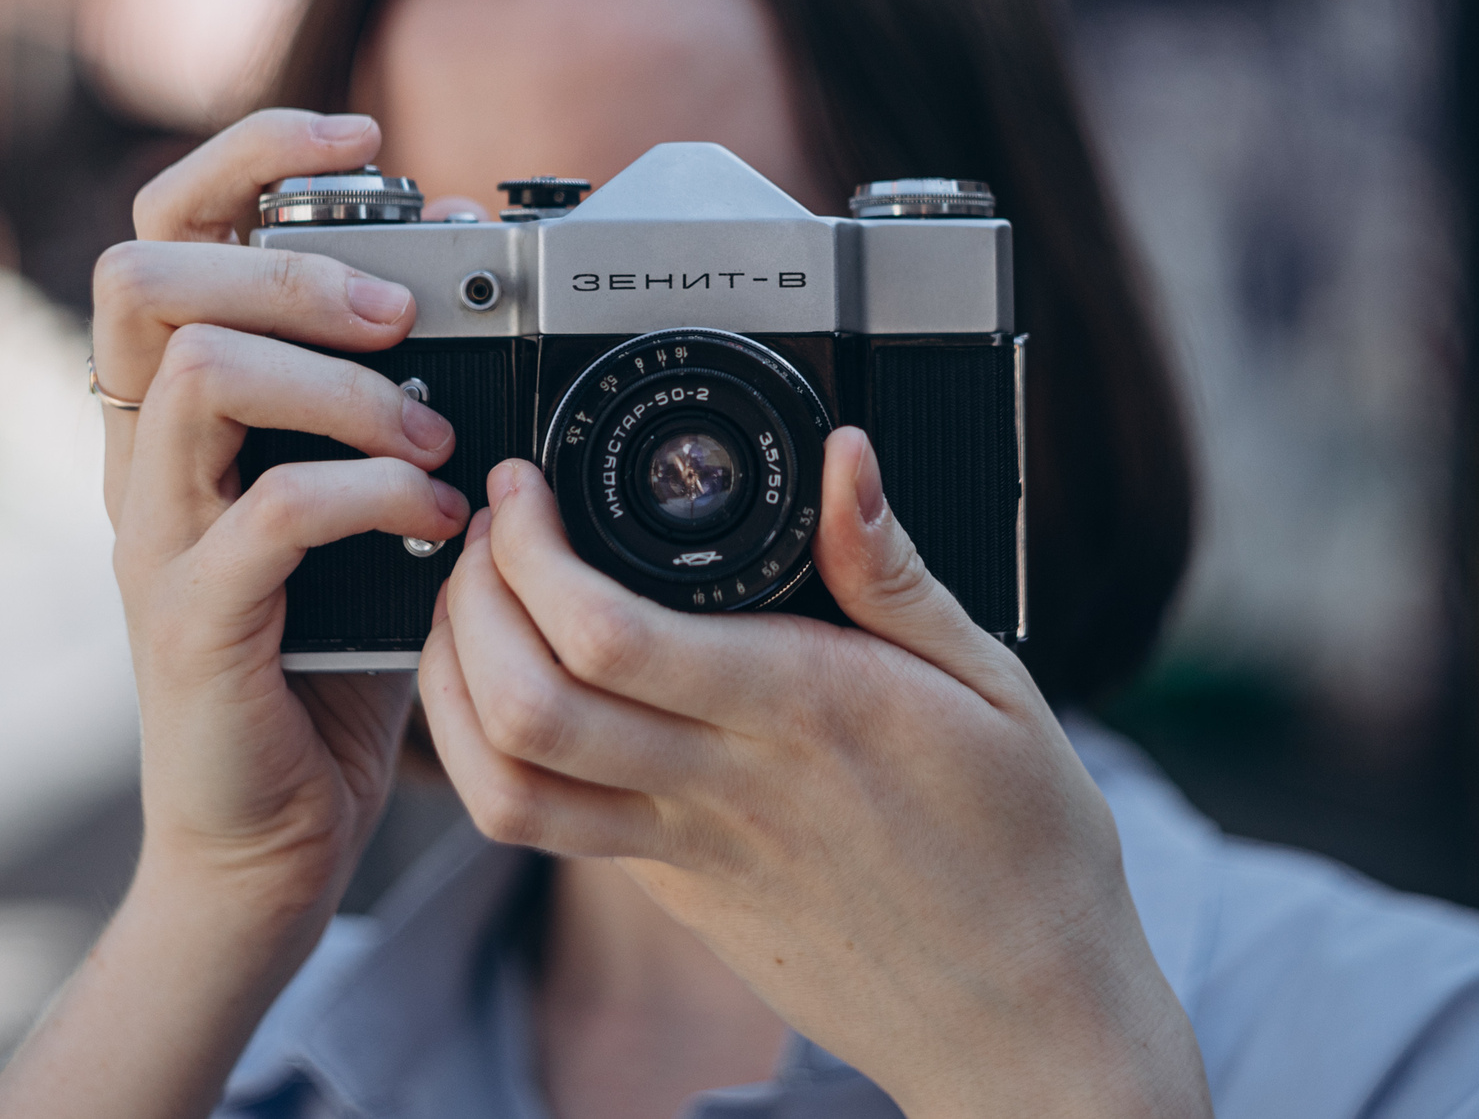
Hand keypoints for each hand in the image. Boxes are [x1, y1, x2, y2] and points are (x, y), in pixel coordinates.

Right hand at [93, 108, 470, 914]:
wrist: (271, 837)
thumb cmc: (327, 654)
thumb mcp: (368, 490)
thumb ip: (394, 380)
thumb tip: (457, 239)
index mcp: (175, 410)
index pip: (162, 231)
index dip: (246, 154)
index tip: (362, 130)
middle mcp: (140, 458)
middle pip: (144, 279)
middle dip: (287, 264)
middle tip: (399, 311)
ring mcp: (152, 537)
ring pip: (199, 375)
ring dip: (341, 381)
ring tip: (435, 430)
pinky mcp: (192, 621)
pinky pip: (269, 511)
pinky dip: (373, 492)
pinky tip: (438, 517)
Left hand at [416, 433, 1210, 1118]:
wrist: (1026, 1020)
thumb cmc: (1024, 850)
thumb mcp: (995, 684)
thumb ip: (895, 571)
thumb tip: (845, 459)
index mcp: (803, 712)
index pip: (610, 635)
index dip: (532, 552)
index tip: (529, 492)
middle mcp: (724, 789)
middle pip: (525, 706)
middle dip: (469, 600)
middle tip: (488, 534)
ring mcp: (684, 854)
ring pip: (504, 787)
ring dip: (452, 685)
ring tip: (472, 608)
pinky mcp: (672, 894)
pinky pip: (547, 831)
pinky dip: (492, 753)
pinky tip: (514, 688)